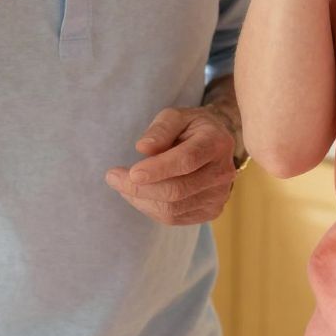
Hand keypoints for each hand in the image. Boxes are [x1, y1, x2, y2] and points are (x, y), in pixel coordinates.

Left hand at [105, 107, 237, 224]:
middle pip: (177, 190)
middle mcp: (222, 172)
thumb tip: (143, 148)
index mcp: (216, 143)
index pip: (186, 161)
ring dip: (140, 199)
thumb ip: (160, 129)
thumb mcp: (175, 117)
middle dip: (139, 188)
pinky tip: (140, 194)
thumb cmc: (189, 128)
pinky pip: (173, 218)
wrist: (214, 145)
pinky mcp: (211, 211)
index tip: (131, 172)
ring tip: (123, 184)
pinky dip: (150, 208)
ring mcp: (219, 196)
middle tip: (113, 177)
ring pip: (172, 209)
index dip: (157, 169)